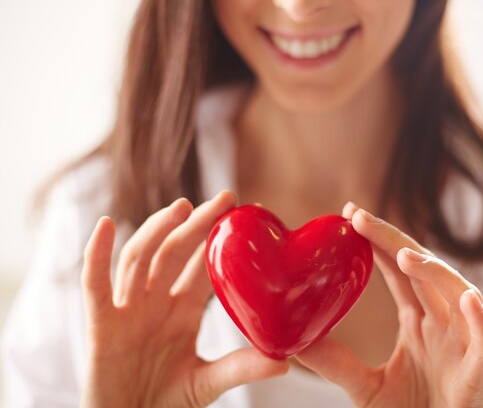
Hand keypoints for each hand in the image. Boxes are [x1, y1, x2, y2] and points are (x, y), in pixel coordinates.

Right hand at [80, 191, 287, 407]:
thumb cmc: (166, 403)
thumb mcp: (208, 382)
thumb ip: (241, 367)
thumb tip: (285, 360)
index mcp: (182, 311)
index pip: (202, 265)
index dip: (218, 240)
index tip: (244, 213)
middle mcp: (155, 303)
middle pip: (174, 252)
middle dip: (196, 224)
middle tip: (223, 198)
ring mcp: (127, 310)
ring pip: (140, 258)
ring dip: (157, 230)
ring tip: (182, 207)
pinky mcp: (100, 324)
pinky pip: (95, 284)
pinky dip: (96, 255)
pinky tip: (104, 226)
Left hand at [296, 203, 482, 407]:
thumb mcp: (363, 386)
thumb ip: (335, 362)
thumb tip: (294, 339)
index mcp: (418, 323)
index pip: (398, 272)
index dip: (378, 242)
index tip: (350, 216)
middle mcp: (442, 325)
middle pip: (422, 271)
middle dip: (394, 241)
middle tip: (360, 218)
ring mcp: (462, 347)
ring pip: (459, 296)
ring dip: (435, 272)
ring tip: (404, 256)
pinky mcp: (476, 376)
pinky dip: (481, 322)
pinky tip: (467, 302)